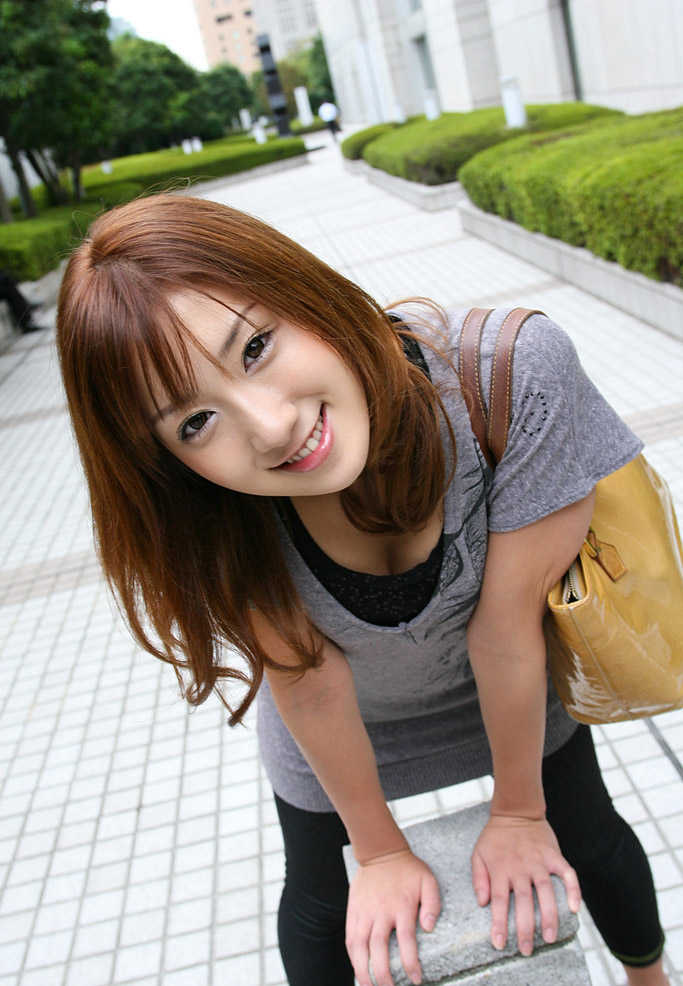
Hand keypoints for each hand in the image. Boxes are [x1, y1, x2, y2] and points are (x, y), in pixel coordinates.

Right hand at [346, 848, 440, 985]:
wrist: (380, 852)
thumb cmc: (407, 869)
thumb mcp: (428, 880)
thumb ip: (432, 903)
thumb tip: (429, 927)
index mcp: (402, 906)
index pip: (406, 941)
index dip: (410, 963)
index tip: (415, 979)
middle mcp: (381, 911)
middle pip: (379, 948)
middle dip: (382, 974)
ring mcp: (365, 911)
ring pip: (359, 945)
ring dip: (363, 969)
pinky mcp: (353, 910)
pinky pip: (350, 937)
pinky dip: (352, 956)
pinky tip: (358, 968)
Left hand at [471, 814, 580, 956]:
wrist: (516, 810)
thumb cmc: (495, 836)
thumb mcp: (478, 853)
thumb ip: (478, 877)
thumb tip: (482, 902)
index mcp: (500, 869)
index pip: (498, 901)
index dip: (499, 923)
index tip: (499, 943)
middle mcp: (520, 867)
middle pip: (522, 901)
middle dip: (524, 928)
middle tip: (527, 949)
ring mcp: (539, 862)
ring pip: (545, 891)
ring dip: (548, 915)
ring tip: (549, 937)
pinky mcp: (554, 856)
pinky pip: (567, 874)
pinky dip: (573, 890)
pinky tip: (575, 908)